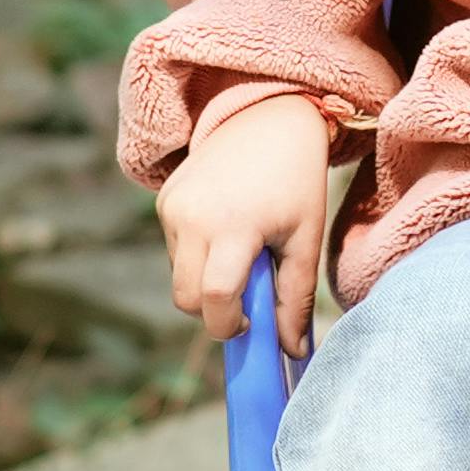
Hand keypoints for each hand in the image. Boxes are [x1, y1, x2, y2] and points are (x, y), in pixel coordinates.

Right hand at [156, 94, 341, 358]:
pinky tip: (225, 226)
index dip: (229, 324)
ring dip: (206, 280)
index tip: (249, 324)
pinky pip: (174, 249)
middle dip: (213, 310)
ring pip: (178, 275)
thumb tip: (292, 353)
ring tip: (242, 248)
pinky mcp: (163, 199)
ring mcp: (172, 206)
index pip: (216, 296)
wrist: (268, 117)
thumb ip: (296, 299)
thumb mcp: (306, 238)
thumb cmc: (296, 180)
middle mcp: (193, 216)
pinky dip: (197, 254)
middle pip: (186, 298)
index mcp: (234, 225)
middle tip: (247, 296)